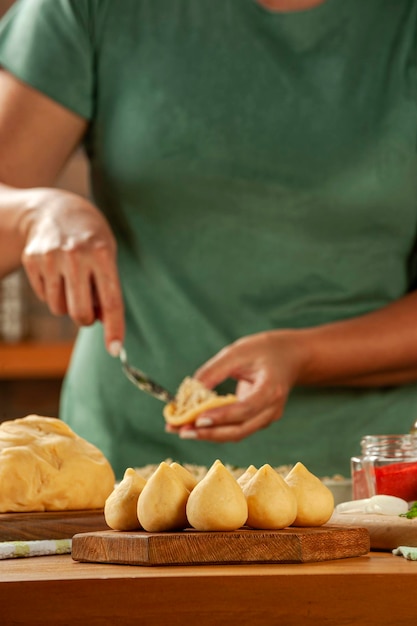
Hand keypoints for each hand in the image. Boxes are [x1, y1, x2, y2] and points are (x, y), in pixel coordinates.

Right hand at [21, 188, 123, 353]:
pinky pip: (45, 298)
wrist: (55, 209)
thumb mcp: (107, 254)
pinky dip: (53, 293)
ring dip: (67, 305)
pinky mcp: (32, 260)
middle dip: (86, 319)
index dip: (114, 328)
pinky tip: (57, 273)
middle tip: (88, 310)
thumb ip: (106, 288)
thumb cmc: (90, 237)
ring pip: (59, 309)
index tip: (115, 349)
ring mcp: (51, 258)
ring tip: (72, 282)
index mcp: (102, 254)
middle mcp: (76, 256)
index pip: (110, 300)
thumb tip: (99, 321)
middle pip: (80, 313)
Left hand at [166, 330, 308, 441]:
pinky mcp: (258, 420)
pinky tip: (194, 425)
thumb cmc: (264, 350)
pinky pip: (236, 429)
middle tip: (180, 431)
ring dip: (208, 434)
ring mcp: (267, 418)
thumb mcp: (237, 352)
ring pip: (236, 433)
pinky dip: (215, 429)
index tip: (197, 418)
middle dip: (208, 433)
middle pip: (239, 429)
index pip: (245, 408)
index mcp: (271, 389)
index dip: (221, 416)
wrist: (290, 356)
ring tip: (180, 430)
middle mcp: (272, 409)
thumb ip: (214, 371)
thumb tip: (189, 391)